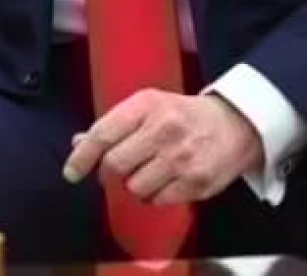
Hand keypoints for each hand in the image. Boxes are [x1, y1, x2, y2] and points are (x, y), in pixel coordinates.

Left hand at [62, 91, 262, 205]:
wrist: (235, 124)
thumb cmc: (182, 115)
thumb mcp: (148, 107)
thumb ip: (113, 125)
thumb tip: (77, 143)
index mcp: (146, 105)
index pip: (103, 134)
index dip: (82, 156)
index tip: (71, 172)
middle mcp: (163, 130)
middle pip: (115, 165)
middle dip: (109, 172)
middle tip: (116, 170)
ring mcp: (181, 158)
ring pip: (135, 187)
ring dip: (134, 185)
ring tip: (148, 172)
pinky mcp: (196, 182)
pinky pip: (158, 201)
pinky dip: (154, 196)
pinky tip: (165, 181)